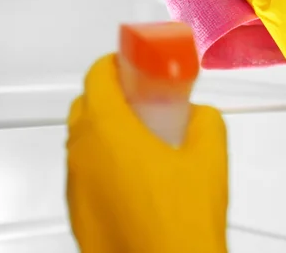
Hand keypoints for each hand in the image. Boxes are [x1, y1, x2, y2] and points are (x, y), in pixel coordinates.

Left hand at [66, 54, 227, 252]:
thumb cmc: (182, 221)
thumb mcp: (211, 155)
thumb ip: (205, 120)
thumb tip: (197, 115)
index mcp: (109, 129)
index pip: (98, 75)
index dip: (115, 63)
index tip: (130, 66)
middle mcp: (82, 153)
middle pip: (85, 104)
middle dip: (110, 95)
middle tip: (141, 102)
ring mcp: (74, 184)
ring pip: (83, 141)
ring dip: (105, 131)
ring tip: (141, 144)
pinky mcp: (76, 212)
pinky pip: (84, 173)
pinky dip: (101, 164)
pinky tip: (134, 179)